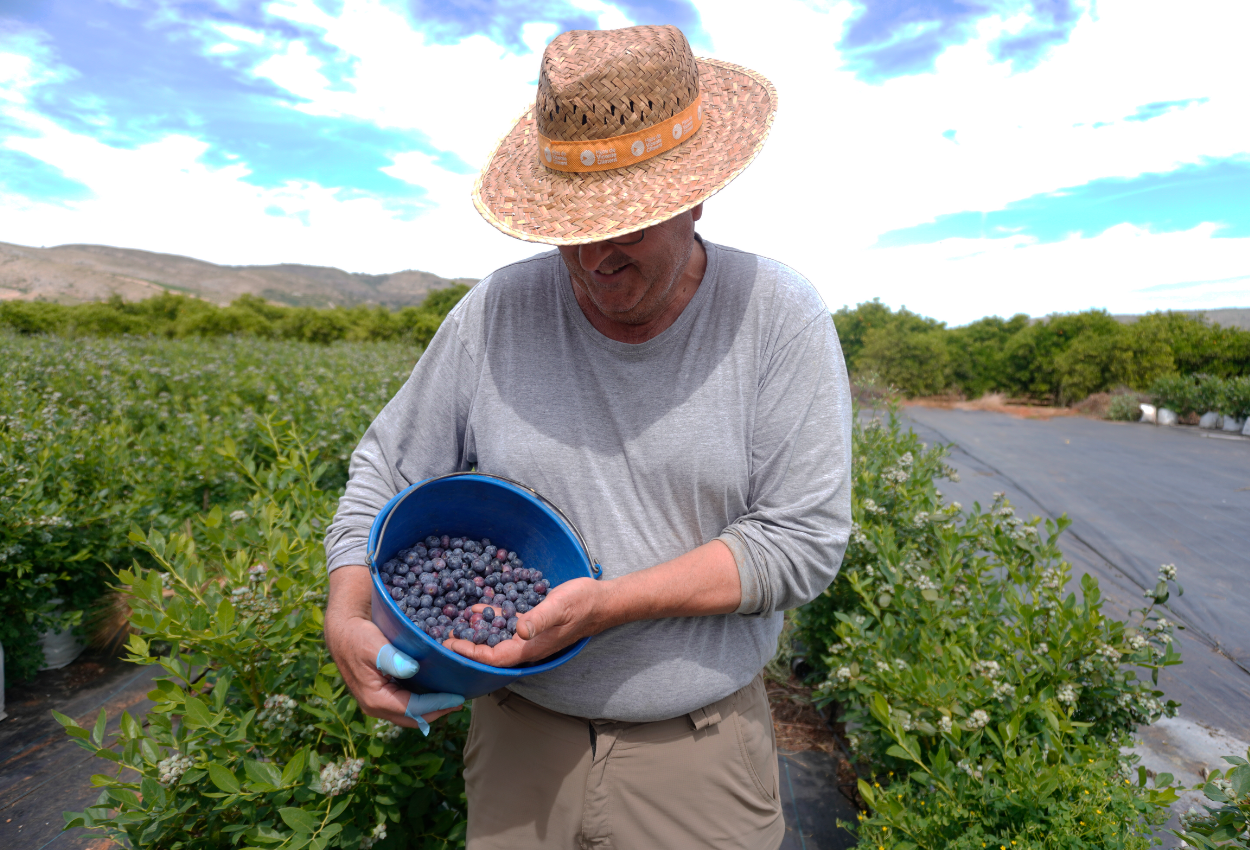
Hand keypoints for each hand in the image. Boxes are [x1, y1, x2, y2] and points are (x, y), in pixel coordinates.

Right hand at [326, 566, 463, 733]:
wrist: (343, 631)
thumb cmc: (358, 637)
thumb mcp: (374, 645)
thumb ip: (392, 659)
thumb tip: (411, 670)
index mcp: (375, 699)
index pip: (413, 709)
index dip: (437, 704)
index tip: (458, 698)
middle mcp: (376, 707)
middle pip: (413, 718)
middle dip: (438, 712)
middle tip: (460, 702)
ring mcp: (378, 702)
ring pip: (410, 714)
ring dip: (431, 708)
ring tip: (452, 698)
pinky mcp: (382, 694)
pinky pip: (405, 704)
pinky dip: (423, 701)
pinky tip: (436, 691)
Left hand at [443, 577, 606, 667]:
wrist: (603, 600)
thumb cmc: (582, 603)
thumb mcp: (559, 607)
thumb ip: (539, 619)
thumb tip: (519, 630)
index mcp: (531, 647)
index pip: (494, 657)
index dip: (471, 653)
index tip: (450, 645)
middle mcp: (528, 645)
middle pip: (491, 652)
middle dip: (468, 645)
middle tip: (444, 636)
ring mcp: (531, 636)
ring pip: (497, 639)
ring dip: (477, 632)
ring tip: (454, 623)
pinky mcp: (533, 623)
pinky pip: (507, 625)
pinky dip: (491, 617)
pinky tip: (478, 607)